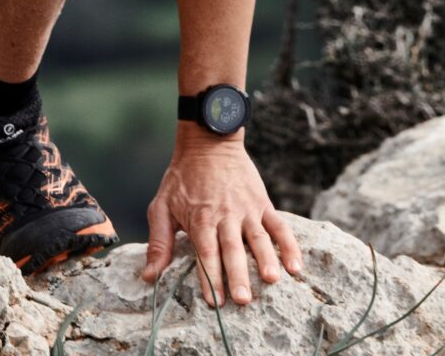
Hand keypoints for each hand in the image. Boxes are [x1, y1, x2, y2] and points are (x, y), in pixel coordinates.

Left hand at [142, 131, 301, 307]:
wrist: (207, 142)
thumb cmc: (181, 178)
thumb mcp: (161, 206)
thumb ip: (158, 243)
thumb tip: (148, 277)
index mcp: (200, 218)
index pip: (205, 252)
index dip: (210, 277)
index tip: (214, 302)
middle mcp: (224, 215)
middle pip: (232, 249)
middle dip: (237, 275)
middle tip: (243, 299)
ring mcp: (246, 209)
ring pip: (257, 238)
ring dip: (265, 259)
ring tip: (271, 280)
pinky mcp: (262, 203)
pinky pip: (279, 226)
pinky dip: (289, 246)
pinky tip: (296, 267)